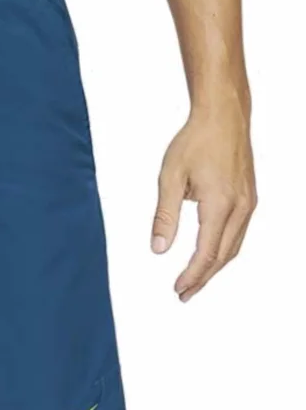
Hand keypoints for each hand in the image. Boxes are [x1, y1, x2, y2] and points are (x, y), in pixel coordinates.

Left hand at [151, 103, 256, 301]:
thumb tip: (158, 249)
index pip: (206, 252)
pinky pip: (239, 233)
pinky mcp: (250, 197)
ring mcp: (249, 202)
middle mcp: (240, 206)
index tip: (178, 289)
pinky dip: (225, 251)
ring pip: (234, 247)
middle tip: (183, 294)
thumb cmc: (196, 141)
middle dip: (203, 278)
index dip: (192, 275)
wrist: (224, 115)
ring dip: (215, 267)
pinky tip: (212, 256)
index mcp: (220, 204)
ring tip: (195, 281)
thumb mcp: (170, 178)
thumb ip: (164, 216)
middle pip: (222, 256)